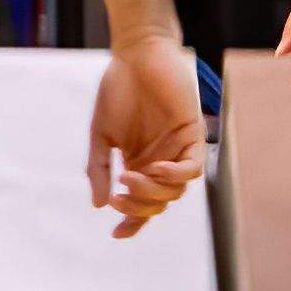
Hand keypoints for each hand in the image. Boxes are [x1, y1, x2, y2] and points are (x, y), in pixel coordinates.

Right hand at [88, 30, 212, 233]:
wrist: (137, 56)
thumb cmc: (117, 91)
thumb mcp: (101, 135)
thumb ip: (99, 168)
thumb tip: (98, 204)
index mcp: (139, 163)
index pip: (140, 202)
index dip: (132, 221)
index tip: (117, 234)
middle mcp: (160, 161)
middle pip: (158, 201)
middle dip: (138, 206)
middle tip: (118, 195)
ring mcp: (177, 150)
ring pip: (175, 190)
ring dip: (153, 191)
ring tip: (130, 177)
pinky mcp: (193, 136)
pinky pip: (192, 167)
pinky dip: (177, 176)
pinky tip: (157, 170)